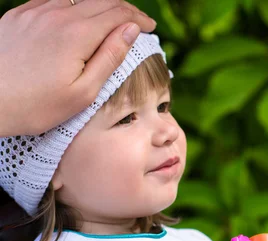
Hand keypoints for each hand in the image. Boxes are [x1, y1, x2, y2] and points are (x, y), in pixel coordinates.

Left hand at [0, 0, 156, 136]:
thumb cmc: (36, 105)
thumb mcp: (83, 92)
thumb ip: (110, 57)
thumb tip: (130, 30)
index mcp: (77, 34)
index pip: (119, 13)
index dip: (139, 18)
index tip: (150, 28)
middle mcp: (57, 14)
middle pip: (101, 1)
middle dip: (124, 9)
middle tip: (138, 23)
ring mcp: (35, 11)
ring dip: (100, 6)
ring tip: (111, 21)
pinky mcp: (19, 15)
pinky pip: (53, 1)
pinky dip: (74, 6)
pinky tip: (78, 18)